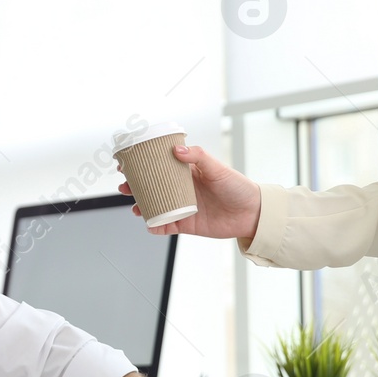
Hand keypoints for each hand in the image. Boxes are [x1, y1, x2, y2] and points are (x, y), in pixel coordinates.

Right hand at [119, 144, 261, 239]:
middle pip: (152, 187)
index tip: (128, 162)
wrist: (252, 214)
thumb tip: (177, 149)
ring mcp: (182, 206)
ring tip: (134, 206)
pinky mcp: (186, 224)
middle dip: (135, 187)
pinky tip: (150, 224)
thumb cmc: (238, 187)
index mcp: (187, 172)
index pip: (159, 166)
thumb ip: (198, 156)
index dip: (143, 164)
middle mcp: (181, 189)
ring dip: (141, 206)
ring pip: (155, 206)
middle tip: (125, 185)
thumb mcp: (218, 168)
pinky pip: (165, 226)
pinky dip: (155, 226)